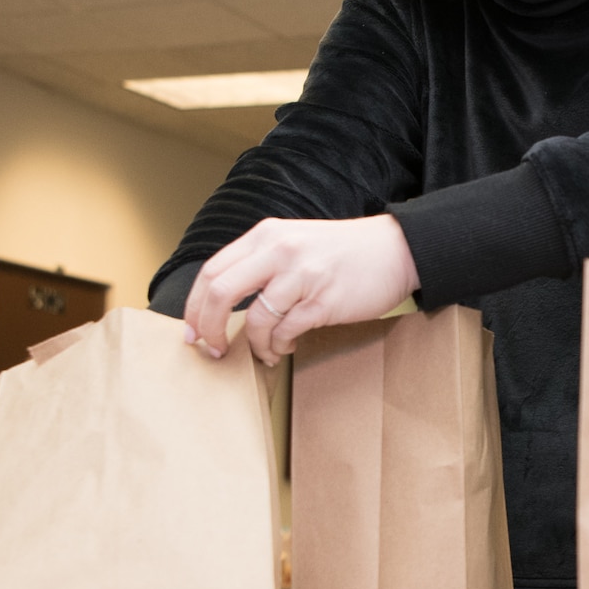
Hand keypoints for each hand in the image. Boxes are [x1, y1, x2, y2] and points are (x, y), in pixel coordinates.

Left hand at [183, 215, 419, 366]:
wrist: (396, 249)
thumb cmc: (343, 252)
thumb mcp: (294, 242)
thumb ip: (260, 263)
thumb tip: (222, 302)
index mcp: (266, 235)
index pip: (212, 271)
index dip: (194, 306)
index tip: (192, 331)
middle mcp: (279, 250)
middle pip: (221, 292)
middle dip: (209, 328)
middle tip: (213, 349)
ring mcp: (302, 275)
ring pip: (256, 320)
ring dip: (255, 345)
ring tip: (266, 352)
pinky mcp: (323, 301)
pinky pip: (286, 332)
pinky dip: (280, 345)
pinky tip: (287, 345)